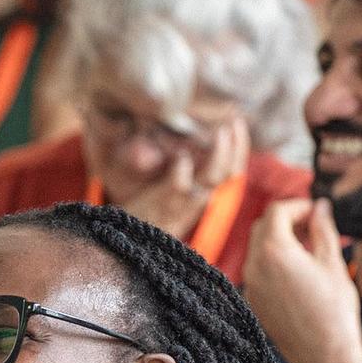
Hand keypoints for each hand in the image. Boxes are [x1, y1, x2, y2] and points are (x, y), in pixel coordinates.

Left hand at [115, 116, 249, 240]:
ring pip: (209, 181)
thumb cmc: (143, 212)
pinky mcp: (161, 206)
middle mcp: (195, 202)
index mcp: (199, 196)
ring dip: (218, 156)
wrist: (122, 241)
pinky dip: (182, 171)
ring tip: (221, 132)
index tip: (237, 124)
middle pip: (228, 175)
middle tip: (235, 122)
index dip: (239, 149)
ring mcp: (180, 204)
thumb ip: (178, 171)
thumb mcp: (166, 192)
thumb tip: (187, 143)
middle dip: (236, 148)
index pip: (231, 172)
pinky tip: (183, 157)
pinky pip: (178, 188)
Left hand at [242, 197, 361, 362]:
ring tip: (309, 248)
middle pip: (263, 226)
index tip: (316, 211)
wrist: (324, 355)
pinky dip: (273, 261)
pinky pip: (258, 270)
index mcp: (274, 251)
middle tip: (313, 227)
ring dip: (279, 240)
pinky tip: (298, 271)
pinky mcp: (253, 301)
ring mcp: (251, 285)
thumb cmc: (334, 309)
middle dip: (287, 220)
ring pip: (258, 248)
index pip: (277, 211)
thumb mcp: (332, 262)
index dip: (298, 206)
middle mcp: (254, 266)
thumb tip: (321, 206)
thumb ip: (323, 228)